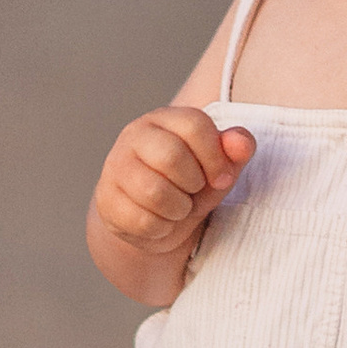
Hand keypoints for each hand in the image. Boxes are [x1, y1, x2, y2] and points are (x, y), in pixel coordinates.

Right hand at [92, 106, 254, 273]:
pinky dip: (161, 228)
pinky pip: (141, 220)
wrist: (157, 218)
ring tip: (178, 207)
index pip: (194, 125)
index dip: (215, 157)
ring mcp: (115, 167)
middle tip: (193, 191)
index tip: (221, 178)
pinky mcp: (106, 201)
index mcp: (165, 119)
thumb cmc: (191, 184)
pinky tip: (160, 220)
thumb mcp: (220, 167)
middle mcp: (134, 136)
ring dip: (178, 209)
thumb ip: (237, 149)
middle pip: (170, 156)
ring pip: (153, 192)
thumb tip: (240, 143)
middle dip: (193, 184)